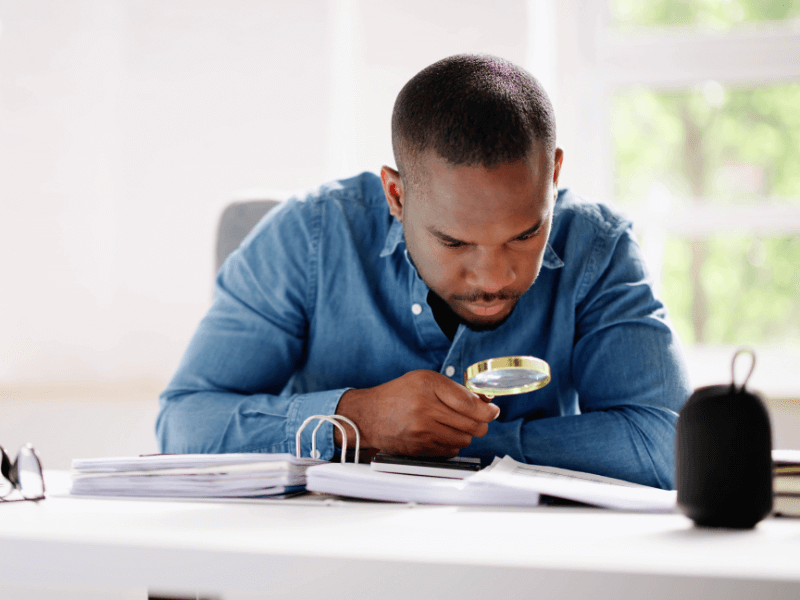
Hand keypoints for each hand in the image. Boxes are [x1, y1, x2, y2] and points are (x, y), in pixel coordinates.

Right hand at [334, 370, 499, 455]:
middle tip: (478, 417)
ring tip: (454, 424)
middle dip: (481, 422)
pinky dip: (453, 443)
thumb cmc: (398, 395)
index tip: (492, 410)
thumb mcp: (425, 380)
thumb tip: (484, 401)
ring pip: (465, 439)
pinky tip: (442, 434)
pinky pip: (452, 450)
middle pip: (473, 424)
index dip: (487, 409)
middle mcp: (425, 409)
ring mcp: (423, 432)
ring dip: (466, 433)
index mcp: (428, 386)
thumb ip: (454, 389)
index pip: (469, 403)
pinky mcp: (421, 449)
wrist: (369, 415)